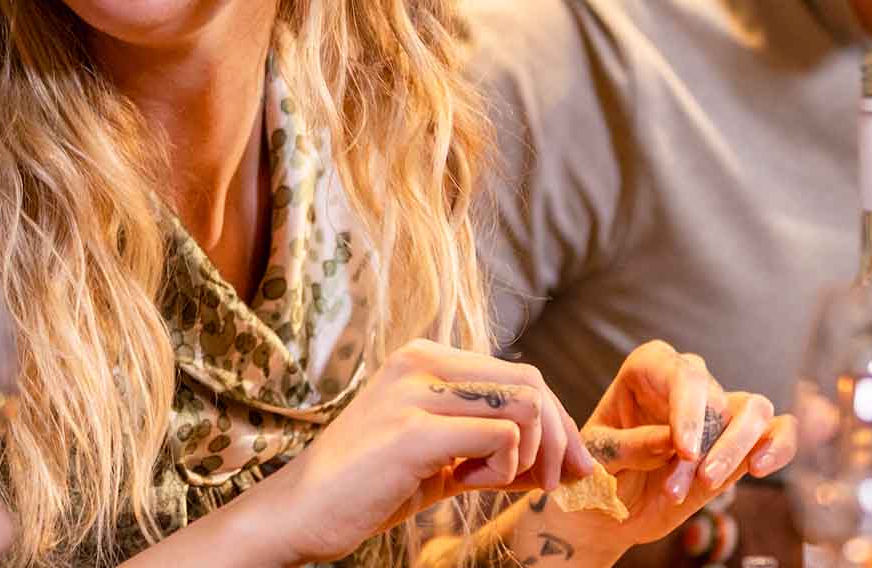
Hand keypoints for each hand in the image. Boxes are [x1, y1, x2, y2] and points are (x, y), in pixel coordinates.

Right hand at [257, 338, 593, 563]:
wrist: (299, 512)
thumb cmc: (366, 487)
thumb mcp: (439, 461)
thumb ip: (492, 451)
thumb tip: (559, 461)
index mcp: (426, 358)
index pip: (520, 373)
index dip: (557, 421)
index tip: (573, 465)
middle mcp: (422, 361)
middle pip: (531, 383)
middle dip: (559, 438)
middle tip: (554, 482)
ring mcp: (416, 392)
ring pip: (524, 407)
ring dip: (527, 456)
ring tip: (488, 483)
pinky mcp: (413, 431)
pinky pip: (500, 437)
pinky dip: (502, 470)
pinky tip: (465, 485)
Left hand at [570, 341, 795, 549]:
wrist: (612, 507)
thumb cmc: (598, 471)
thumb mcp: (597, 458)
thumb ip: (630, 446)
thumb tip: (672, 442)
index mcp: (648, 368)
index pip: (680, 373)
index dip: (688, 409)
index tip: (683, 449)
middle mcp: (687, 382)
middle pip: (715, 395)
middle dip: (705, 444)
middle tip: (682, 485)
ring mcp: (717, 411)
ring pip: (753, 409)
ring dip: (736, 449)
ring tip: (708, 483)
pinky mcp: (742, 443)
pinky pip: (778, 430)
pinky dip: (780, 445)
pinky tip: (761, 467)